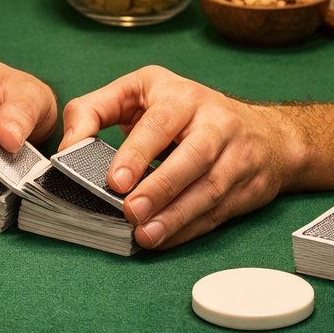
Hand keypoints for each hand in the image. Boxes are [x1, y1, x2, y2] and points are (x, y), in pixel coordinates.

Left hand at [60, 66, 333, 249]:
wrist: (265, 132)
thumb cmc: (186, 111)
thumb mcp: (139, 92)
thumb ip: (94, 111)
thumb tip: (68, 147)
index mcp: (183, 97)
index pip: (161, 123)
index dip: (138, 152)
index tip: (115, 181)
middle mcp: (216, 122)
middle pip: (193, 157)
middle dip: (161, 188)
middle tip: (131, 213)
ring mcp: (238, 155)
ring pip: (209, 189)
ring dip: (176, 217)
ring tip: (146, 235)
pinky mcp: (249, 186)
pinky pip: (218, 212)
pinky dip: (189, 229)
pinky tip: (165, 239)